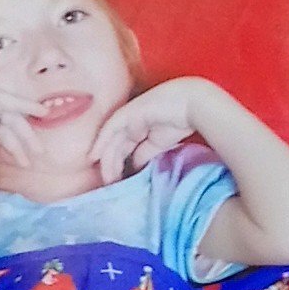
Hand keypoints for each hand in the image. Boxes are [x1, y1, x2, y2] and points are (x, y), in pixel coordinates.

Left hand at [93, 79, 223, 182]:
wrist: (193, 104)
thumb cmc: (182, 122)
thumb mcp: (159, 146)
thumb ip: (144, 155)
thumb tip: (134, 169)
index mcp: (142, 127)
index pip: (124, 148)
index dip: (117, 164)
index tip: (115, 181)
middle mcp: (133, 121)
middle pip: (116, 146)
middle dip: (111, 166)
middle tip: (109, 185)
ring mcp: (130, 115)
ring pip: (112, 139)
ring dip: (107, 159)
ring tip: (105, 177)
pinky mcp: (129, 111)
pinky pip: (110, 127)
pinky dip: (101, 142)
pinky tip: (95, 156)